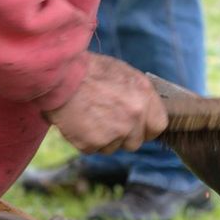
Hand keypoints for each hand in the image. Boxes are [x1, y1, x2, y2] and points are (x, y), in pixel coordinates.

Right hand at [43, 53, 166, 154]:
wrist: (60, 76)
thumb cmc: (90, 70)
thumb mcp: (124, 73)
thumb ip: (139, 95)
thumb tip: (146, 110)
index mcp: (144, 96)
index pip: (159, 126)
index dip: (146, 127)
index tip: (137, 126)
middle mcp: (134, 116)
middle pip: (135, 142)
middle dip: (123, 135)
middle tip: (106, 119)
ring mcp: (115, 132)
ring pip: (113, 147)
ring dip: (103, 138)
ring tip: (90, 116)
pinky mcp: (93, 143)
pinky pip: (93, 149)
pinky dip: (85, 140)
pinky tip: (79, 122)